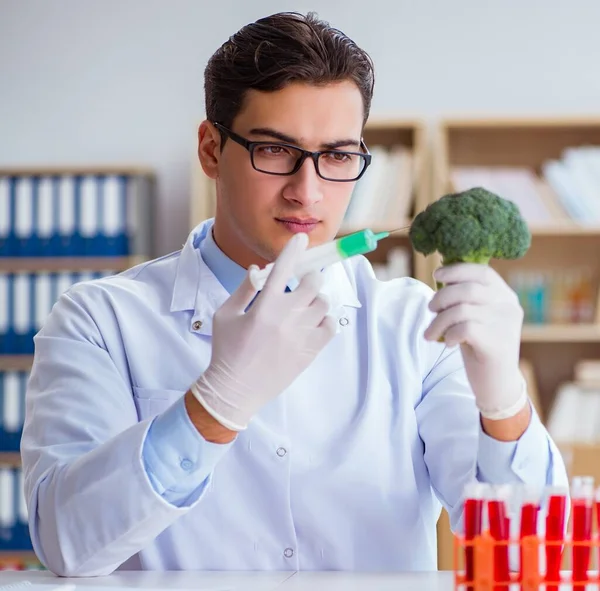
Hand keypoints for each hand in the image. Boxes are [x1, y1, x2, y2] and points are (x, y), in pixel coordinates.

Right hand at [190, 232, 336, 430]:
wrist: (235, 390)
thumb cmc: (226, 351)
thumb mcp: (225, 315)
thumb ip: (243, 289)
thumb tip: (258, 269)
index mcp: (263, 305)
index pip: (283, 268)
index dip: (293, 250)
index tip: (301, 239)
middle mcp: (286, 317)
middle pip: (313, 283)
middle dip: (309, 279)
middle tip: (302, 284)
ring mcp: (301, 334)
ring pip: (324, 303)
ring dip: (316, 300)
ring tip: (304, 308)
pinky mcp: (310, 351)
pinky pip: (331, 326)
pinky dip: (325, 320)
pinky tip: (312, 324)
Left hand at [424, 263, 527, 420]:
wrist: (497, 385)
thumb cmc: (480, 347)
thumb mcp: (475, 317)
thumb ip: (466, 299)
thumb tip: (441, 276)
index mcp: (506, 296)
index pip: (482, 272)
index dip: (457, 270)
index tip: (436, 275)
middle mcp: (509, 307)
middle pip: (468, 289)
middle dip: (441, 297)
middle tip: (430, 309)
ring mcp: (505, 325)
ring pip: (461, 309)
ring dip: (439, 320)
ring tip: (431, 333)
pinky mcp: (498, 344)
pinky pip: (464, 329)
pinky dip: (449, 334)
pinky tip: (448, 343)